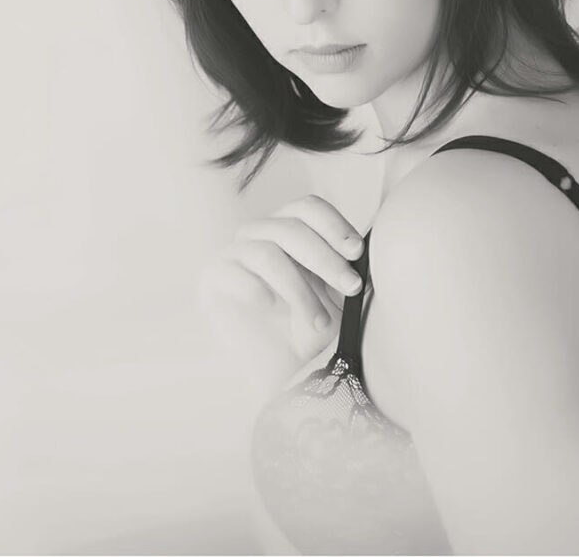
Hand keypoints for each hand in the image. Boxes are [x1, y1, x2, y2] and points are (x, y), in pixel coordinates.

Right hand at [197, 194, 366, 370]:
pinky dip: (256, 288)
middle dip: (326, 258)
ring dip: (300, 289)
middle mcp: (258, 236)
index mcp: (289, 231)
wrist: (279, 370)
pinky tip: (270, 306)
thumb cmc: (310, 330)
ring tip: (319, 322)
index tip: (357, 252)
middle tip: (351, 287)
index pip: (307, 208)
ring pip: (267, 253)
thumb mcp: (337, 295)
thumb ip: (345, 265)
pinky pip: (232, 271)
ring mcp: (233, 254)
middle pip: (290, 228)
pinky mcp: (213, 277)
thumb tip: (365, 248)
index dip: (333, 224)